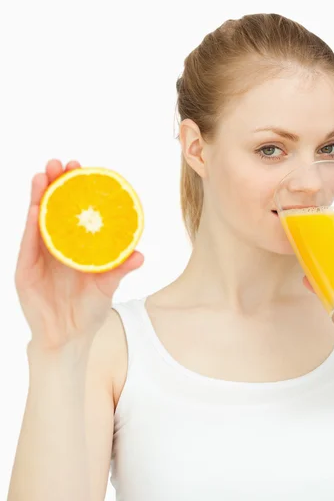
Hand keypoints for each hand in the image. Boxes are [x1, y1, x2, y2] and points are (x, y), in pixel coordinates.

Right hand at [15, 159, 143, 349]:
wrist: (68, 338)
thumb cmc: (88, 311)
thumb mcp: (107, 287)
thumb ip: (120, 269)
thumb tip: (140, 255)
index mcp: (74, 246)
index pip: (73, 211)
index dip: (75, 189)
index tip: (82, 168)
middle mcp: (55, 245)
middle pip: (53, 208)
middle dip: (55, 183)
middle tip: (60, 162)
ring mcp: (38, 255)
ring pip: (36, 219)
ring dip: (39, 196)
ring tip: (44, 174)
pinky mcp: (25, 269)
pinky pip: (28, 244)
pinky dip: (31, 225)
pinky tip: (35, 208)